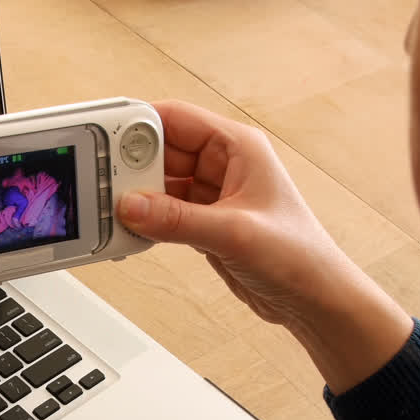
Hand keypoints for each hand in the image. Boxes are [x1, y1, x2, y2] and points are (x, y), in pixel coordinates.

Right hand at [116, 100, 353, 325]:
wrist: (314, 300)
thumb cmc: (299, 257)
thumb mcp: (234, 233)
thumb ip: (178, 220)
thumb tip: (132, 206)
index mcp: (238, 147)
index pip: (176, 119)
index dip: (138, 126)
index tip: (106, 141)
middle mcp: (223, 166)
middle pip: (160, 151)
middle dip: (131, 167)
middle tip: (105, 185)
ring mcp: (212, 196)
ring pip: (158, 184)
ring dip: (137, 197)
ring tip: (113, 210)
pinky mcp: (204, 223)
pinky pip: (163, 212)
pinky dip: (145, 220)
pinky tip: (131, 229)